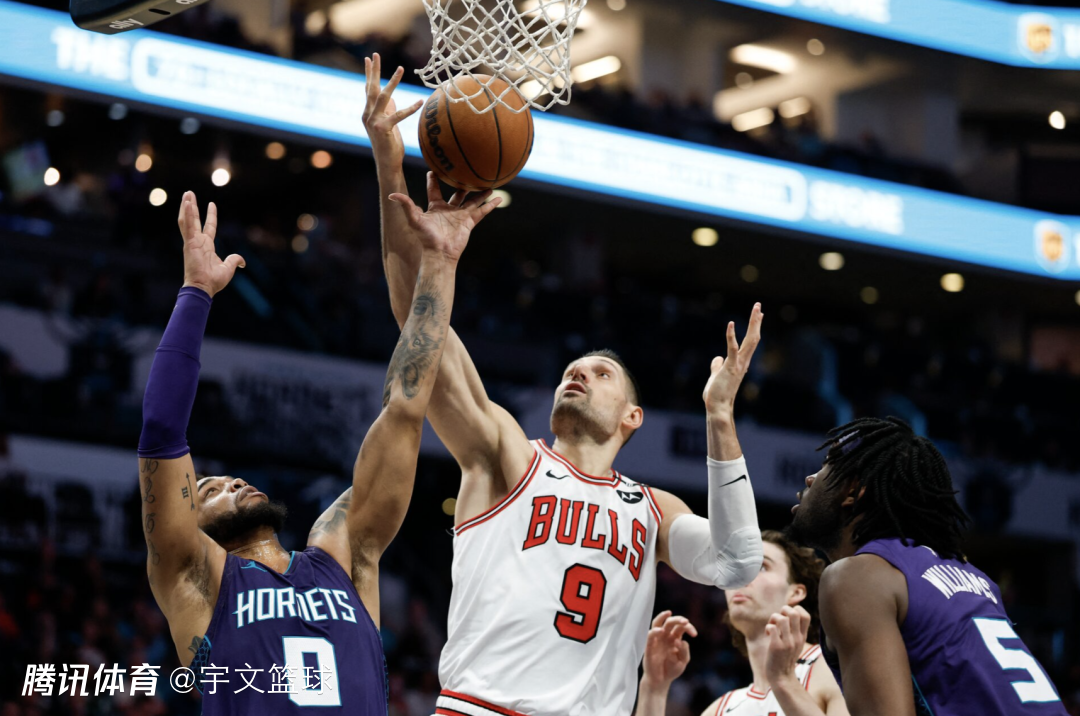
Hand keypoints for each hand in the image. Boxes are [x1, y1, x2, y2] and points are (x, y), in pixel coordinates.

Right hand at [178, 191, 244, 297]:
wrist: (204, 288)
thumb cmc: (214, 281)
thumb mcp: (228, 268)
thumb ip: (234, 260)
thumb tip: (242, 261)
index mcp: (206, 246)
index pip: (209, 226)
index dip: (210, 215)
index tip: (212, 204)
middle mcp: (198, 242)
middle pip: (194, 220)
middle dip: (192, 206)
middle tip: (189, 193)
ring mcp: (192, 242)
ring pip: (187, 220)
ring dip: (187, 207)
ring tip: (187, 194)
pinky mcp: (189, 244)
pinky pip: (187, 227)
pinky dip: (187, 215)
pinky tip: (188, 204)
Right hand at [363, 53, 423, 166]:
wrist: (387, 163)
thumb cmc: (389, 144)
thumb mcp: (388, 123)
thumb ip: (388, 110)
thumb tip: (392, 98)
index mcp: (368, 112)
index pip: (368, 89)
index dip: (369, 74)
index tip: (369, 59)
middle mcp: (367, 115)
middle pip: (371, 88)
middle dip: (374, 71)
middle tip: (375, 54)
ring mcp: (374, 121)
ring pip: (383, 97)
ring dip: (392, 82)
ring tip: (400, 68)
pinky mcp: (383, 129)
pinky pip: (399, 115)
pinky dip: (411, 108)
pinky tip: (420, 101)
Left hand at [389, 172, 500, 261]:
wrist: (440, 253)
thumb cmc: (426, 237)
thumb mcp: (414, 219)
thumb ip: (406, 205)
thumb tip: (392, 194)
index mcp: (435, 207)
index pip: (434, 190)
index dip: (433, 180)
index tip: (435, 169)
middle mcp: (449, 210)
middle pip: (457, 194)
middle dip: (461, 184)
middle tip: (466, 171)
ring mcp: (460, 216)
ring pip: (472, 201)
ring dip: (480, 193)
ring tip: (488, 183)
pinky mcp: (470, 222)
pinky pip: (482, 211)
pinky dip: (490, 205)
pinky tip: (498, 198)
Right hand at [641, 611, 697, 689]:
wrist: (660, 681)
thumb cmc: (672, 669)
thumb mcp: (683, 661)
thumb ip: (684, 651)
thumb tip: (679, 640)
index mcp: (675, 638)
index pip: (681, 627)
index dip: (689, 627)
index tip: (695, 634)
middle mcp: (665, 636)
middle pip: (670, 622)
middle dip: (678, 619)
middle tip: (686, 622)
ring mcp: (657, 640)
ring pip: (657, 622)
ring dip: (663, 617)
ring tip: (669, 613)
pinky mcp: (649, 646)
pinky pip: (650, 635)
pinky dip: (655, 631)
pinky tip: (661, 630)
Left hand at [703, 303, 762, 417]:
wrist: (718, 408)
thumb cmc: (717, 395)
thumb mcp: (716, 376)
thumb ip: (717, 366)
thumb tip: (717, 358)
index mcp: (741, 363)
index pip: (749, 342)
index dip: (754, 328)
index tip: (758, 315)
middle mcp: (743, 362)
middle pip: (753, 338)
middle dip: (756, 321)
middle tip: (758, 306)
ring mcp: (738, 364)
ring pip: (750, 341)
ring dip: (753, 324)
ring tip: (756, 309)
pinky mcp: (730, 367)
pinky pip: (732, 348)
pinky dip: (731, 336)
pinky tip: (731, 324)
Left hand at [763, 605, 810, 687]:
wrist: (782, 676)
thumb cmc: (786, 657)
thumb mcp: (796, 643)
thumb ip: (795, 630)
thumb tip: (790, 611)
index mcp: (802, 636)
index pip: (806, 615)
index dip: (796, 609)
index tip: (788, 616)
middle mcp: (796, 638)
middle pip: (794, 613)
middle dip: (783, 610)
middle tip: (778, 619)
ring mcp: (787, 643)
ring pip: (782, 619)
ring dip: (773, 618)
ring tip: (772, 626)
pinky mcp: (776, 647)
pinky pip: (771, 628)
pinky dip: (767, 628)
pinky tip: (768, 634)